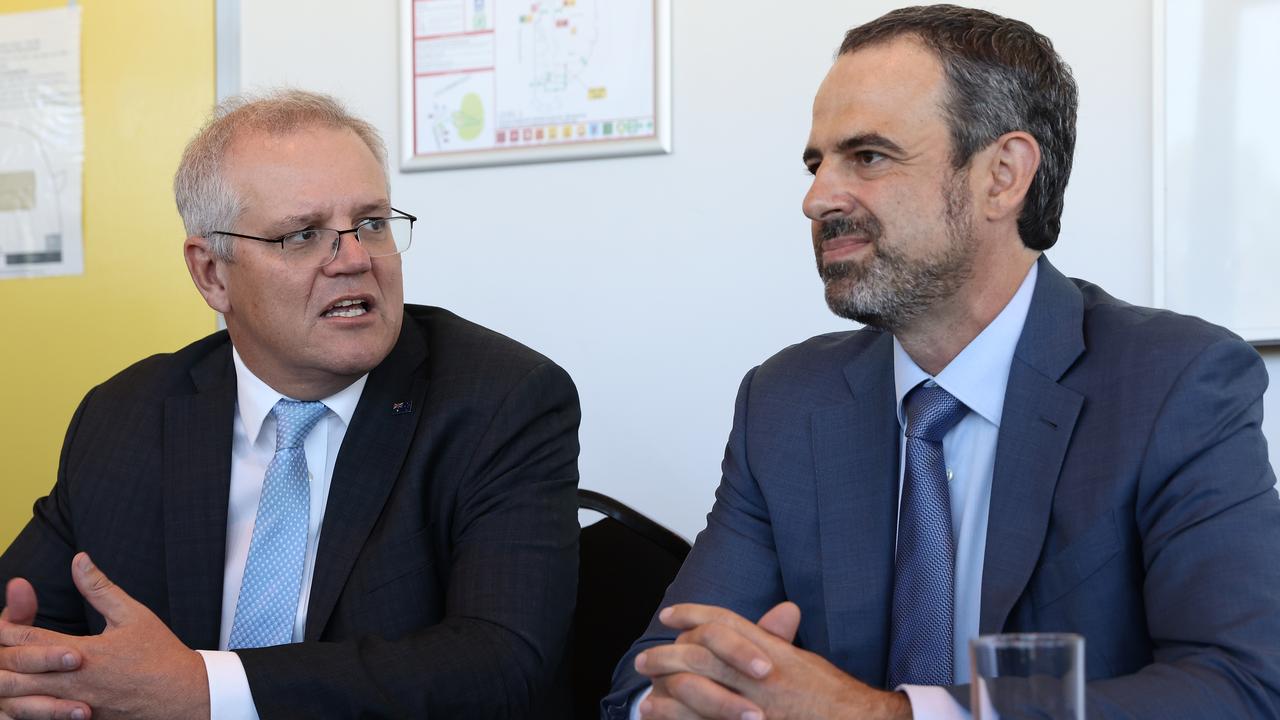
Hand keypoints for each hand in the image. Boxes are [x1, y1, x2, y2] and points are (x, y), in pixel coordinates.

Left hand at [0, 554, 209, 719]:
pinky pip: (39, 717)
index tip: (4, 620)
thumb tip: (79, 560)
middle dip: (1, 656)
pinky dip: (25, 707)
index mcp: (81, 653)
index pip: (26, 639)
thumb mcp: (132, 614)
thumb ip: (99, 588)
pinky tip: (22, 699)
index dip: (7, 627)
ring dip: (8, 684)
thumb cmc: (160, 654)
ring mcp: (72, 708)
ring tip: (5, 671)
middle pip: (12, 672)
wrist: (182, 696)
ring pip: (19, 700)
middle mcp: (71, 683)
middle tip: (1, 645)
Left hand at [636, 602, 911, 719]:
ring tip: (646, 695)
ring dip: (667, 689)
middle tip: (645, 660)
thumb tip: (781, 611)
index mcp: (771, 652)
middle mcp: (760, 675)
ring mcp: (752, 705)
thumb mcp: (803, 663)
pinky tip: (662, 716)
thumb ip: (779, 640)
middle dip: (668, 654)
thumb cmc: (831, 699)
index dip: (693, 614)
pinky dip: (679, 718)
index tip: (670, 615)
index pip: (724, 623)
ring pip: (697, 689)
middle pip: (701, 653)